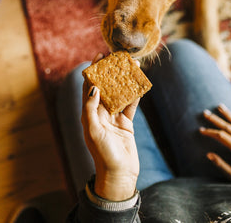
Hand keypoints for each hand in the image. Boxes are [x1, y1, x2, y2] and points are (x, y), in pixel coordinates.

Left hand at [82, 56, 139, 200]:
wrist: (119, 175)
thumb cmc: (103, 155)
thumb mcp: (94, 131)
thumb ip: (91, 108)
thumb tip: (94, 87)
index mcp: (89, 114)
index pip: (89, 87)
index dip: (93, 71)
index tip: (99, 56)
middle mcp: (100, 113)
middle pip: (106, 86)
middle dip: (111, 72)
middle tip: (118, 57)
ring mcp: (113, 117)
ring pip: (120, 93)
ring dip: (125, 80)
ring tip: (133, 66)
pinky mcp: (126, 123)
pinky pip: (131, 104)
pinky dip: (135, 94)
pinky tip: (140, 83)